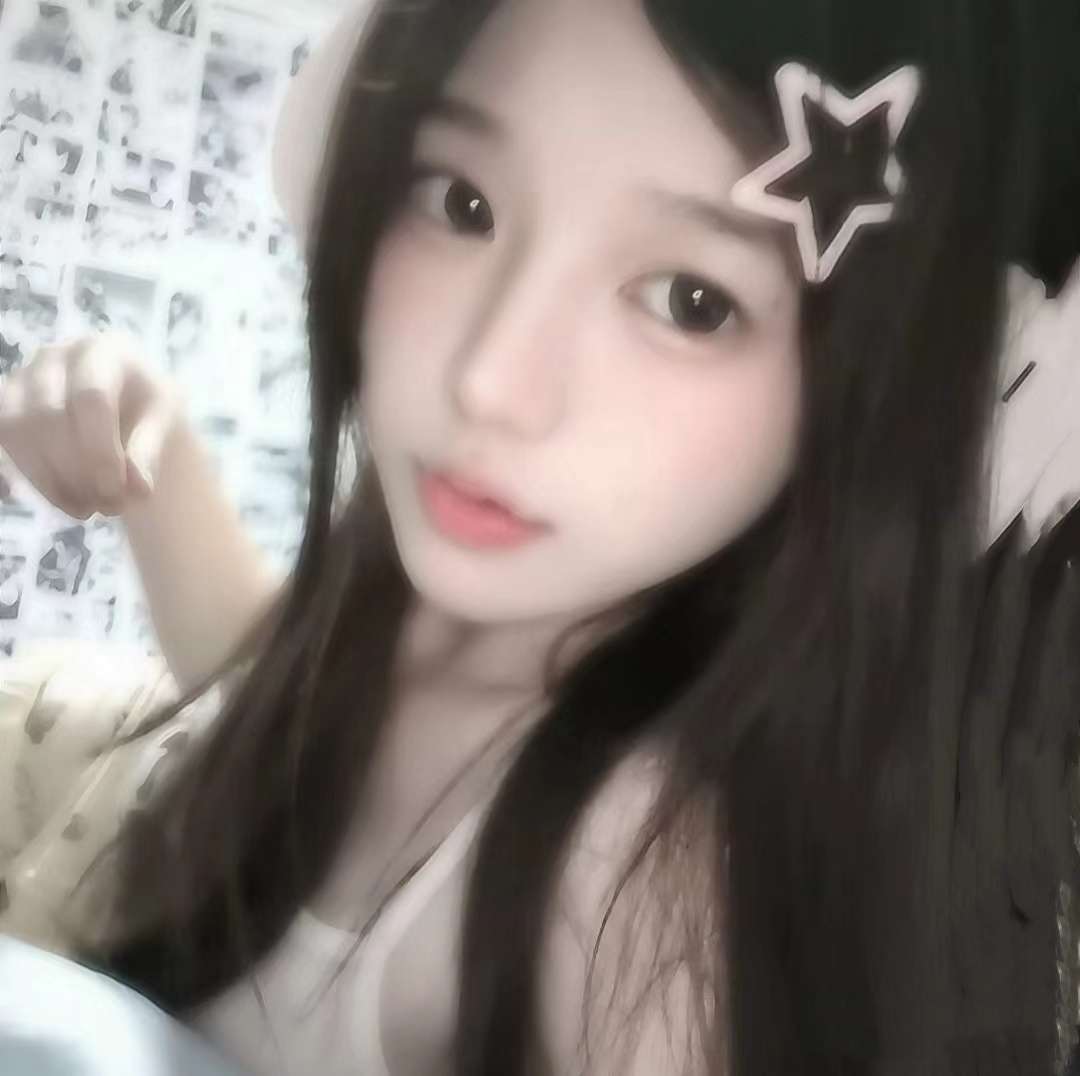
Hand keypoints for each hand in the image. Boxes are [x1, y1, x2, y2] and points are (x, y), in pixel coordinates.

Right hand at [0, 332, 179, 519]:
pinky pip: (5, 441)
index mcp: (103, 352)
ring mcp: (24, 377)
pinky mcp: (5, 403)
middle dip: (76, 471)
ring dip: (50, 480)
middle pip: (49, 415)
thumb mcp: (163, 423)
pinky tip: (67, 501)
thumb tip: (137, 489)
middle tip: (107, 508)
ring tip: (89, 510)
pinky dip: (33, 478)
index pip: (92, 398)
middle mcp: (56, 356)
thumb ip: (149, 451)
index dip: (100, 451)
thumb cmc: (148, 409)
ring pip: (17, 429)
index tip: (117, 493)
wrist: (127, 404)